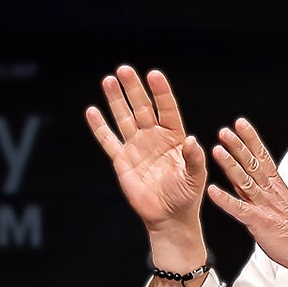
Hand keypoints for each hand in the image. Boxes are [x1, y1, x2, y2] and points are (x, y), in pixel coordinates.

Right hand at [85, 66, 206, 237]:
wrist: (168, 217)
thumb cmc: (186, 195)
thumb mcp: (195, 176)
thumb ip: (194, 159)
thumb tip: (193, 141)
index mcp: (175, 137)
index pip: (167, 109)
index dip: (160, 92)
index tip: (154, 74)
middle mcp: (154, 137)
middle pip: (142, 107)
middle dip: (134, 89)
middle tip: (125, 70)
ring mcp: (136, 147)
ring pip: (124, 118)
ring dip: (116, 100)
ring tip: (109, 79)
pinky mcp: (121, 160)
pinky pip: (108, 140)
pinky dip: (99, 126)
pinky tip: (92, 111)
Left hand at [207, 118, 287, 279]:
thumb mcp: (284, 205)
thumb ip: (268, 194)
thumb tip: (256, 185)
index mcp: (276, 187)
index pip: (263, 156)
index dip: (251, 139)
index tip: (241, 125)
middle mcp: (270, 192)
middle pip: (252, 163)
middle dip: (238, 146)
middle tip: (224, 131)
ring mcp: (264, 205)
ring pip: (245, 180)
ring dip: (230, 165)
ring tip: (217, 151)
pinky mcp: (258, 221)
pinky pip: (239, 208)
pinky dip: (225, 199)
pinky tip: (212, 191)